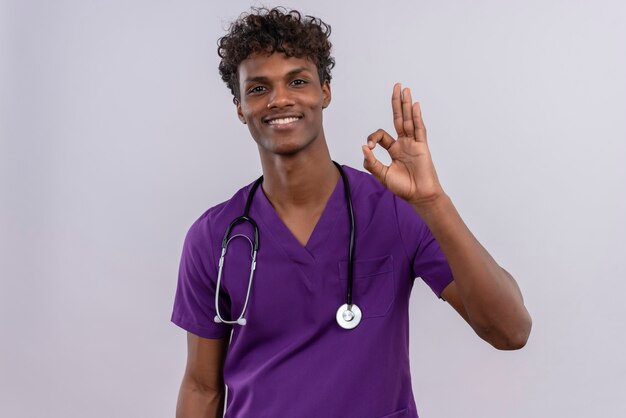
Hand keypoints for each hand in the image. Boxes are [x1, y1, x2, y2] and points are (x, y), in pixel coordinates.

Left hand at [362, 83, 444, 206]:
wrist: (419, 196)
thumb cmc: (403, 188)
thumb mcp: (382, 175)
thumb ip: (371, 163)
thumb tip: (363, 147)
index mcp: (394, 150)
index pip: (381, 135)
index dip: (373, 138)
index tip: (369, 147)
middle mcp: (404, 144)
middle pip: (399, 119)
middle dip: (397, 103)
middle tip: (397, 86)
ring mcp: (414, 144)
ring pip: (409, 120)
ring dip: (406, 105)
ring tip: (404, 89)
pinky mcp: (422, 147)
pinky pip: (419, 129)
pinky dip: (417, 117)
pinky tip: (414, 105)